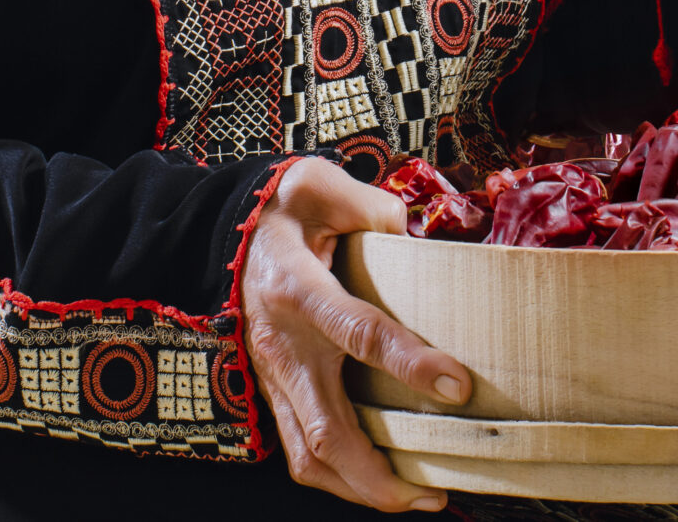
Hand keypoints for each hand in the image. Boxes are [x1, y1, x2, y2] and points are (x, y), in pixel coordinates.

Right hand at [241, 157, 471, 512]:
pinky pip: (301, 450)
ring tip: (417, 496)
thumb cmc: (278, 211)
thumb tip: (417, 233)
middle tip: (436, 489)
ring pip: (309, 456)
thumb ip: (370, 206)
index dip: (408, 362)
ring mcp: (273, 377)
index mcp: (297, 290)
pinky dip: (340, 477)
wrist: (220, 233)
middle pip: (327, 432)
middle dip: (380, 473)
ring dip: (361, 488)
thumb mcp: (318, 186)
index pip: (357, 333)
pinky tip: (380, 481)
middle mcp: (282, 347)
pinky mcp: (273, 392)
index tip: (457, 385)